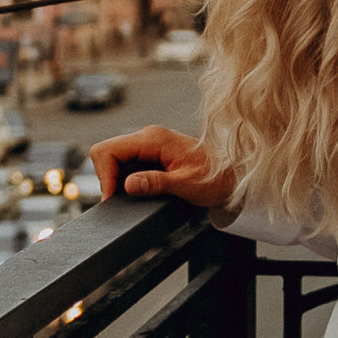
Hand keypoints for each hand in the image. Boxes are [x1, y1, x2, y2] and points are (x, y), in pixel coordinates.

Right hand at [90, 124, 233, 209]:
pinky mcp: (151, 153)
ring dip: (115, 178)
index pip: (108, 149)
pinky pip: (126, 163)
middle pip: (106, 151)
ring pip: (114, 157)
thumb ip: (156, 183)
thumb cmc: (216, 179)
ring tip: (131, 196)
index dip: (104, 175)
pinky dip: (124, 178)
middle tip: (117, 200)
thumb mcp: (186, 185)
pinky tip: (137, 191)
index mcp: (154, 138)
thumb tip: (128, 185)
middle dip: (107, 177)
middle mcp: (148, 137)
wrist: (233, 176)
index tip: (112, 197)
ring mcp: (149, 144)